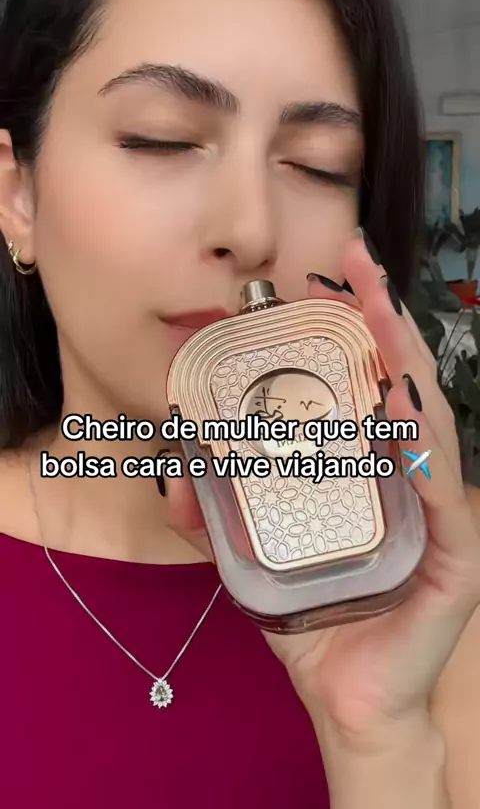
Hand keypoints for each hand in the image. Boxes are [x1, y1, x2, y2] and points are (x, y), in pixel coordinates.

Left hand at [165, 230, 479, 751]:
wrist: (347, 701)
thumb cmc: (313, 620)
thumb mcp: (253, 557)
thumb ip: (214, 515)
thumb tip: (172, 470)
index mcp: (368, 469)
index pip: (363, 385)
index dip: (346, 328)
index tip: (318, 281)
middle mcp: (409, 475)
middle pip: (399, 382)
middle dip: (380, 317)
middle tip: (356, 259)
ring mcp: (438, 508)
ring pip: (427, 418)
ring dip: (404, 359)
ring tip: (380, 307)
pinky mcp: (455, 551)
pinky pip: (441, 485)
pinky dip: (423, 440)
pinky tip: (401, 400)